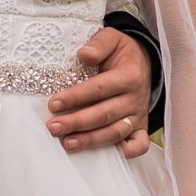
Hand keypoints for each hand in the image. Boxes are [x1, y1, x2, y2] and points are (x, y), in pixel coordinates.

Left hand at [48, 26, 153, 159]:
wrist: (143, 63)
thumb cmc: (120, 53)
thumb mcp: (112, 38)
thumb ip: (99, 44)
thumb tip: (84, 55)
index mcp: (128, 76)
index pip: (99, 89)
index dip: (75, 97)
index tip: (53, 104)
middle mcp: (135, 98)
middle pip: (104, 114)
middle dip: (77, 122)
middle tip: (53, 128)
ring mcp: (138, 115)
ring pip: (116, 132)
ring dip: (91, 140)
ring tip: (67, 144)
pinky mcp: (140, 127)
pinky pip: (139, 145)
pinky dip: (127, 152)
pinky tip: (108, 156)